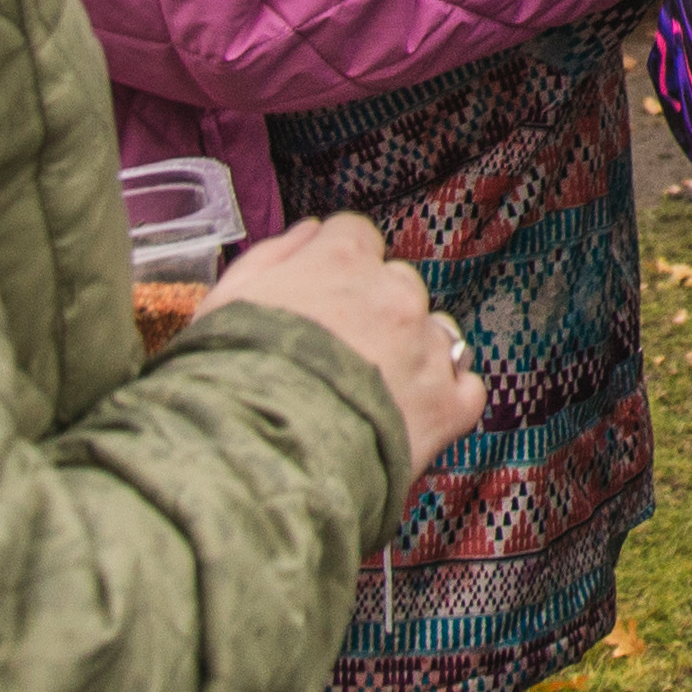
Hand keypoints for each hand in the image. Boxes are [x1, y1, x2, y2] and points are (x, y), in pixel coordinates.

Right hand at [203, 218, 487, 466]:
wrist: (256, 460)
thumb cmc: (230, 381)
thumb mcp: (227, 300)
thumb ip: (274, 254)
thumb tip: (311, 231)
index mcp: (341, 261)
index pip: (356, 236)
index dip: (338, 266)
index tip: (325, 292)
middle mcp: (394, 295)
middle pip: (398, 285)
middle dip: (376, 310)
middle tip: (339, 353)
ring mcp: (425, 350)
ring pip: (435, 331)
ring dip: (413, 352)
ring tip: (371, 392)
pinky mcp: (446, 406)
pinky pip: (464, 387)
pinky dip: (444, 398)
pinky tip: (408, 416)